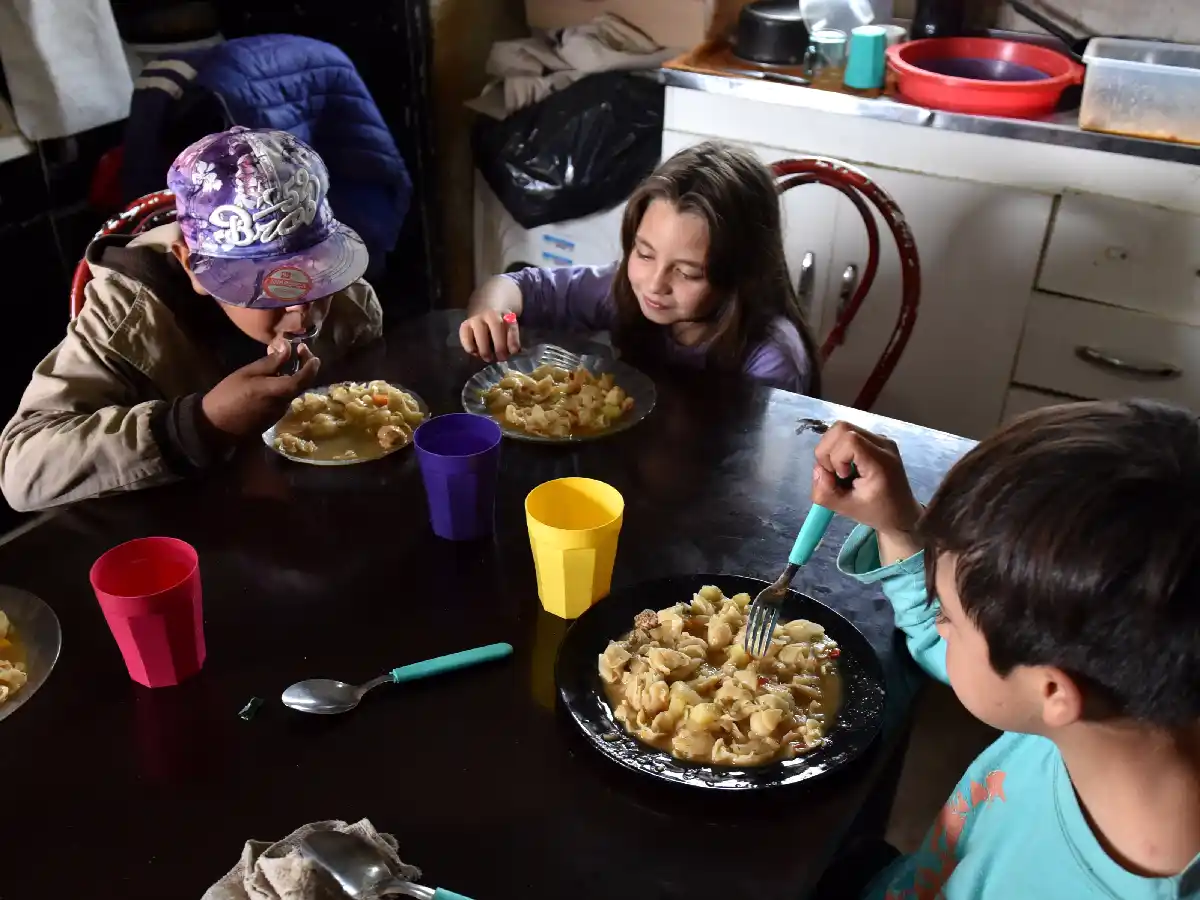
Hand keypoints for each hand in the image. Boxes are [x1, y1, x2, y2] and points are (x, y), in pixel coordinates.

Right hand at [201, 344, 320, 440]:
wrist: (215, 425)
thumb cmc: (228, 395)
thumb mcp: (248, 373)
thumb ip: (271, 362)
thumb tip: (287, 348)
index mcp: (278, 391)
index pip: (304, 378)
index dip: (310, 364)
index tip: (307, 350)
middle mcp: (284, 404)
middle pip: (300, 384)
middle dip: (302, 367)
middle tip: (297, 351)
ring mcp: (279, 413)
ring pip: (291, 391)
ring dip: (290, 377)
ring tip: (279, 362)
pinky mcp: (273, 418)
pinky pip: (282, 399)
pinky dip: (282, 387)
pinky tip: (270, 380)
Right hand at [459, 309, 520, 362]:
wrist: (484, 312)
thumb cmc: (500, 327)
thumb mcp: (508, 330)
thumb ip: (511, 339)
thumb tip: (513, 352)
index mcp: (506, 314)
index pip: (511, 325)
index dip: (513, 339)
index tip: (514, 351)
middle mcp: (491, 314)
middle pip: (496, 326)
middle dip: (500, 345)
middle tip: (502, 358)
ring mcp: (476, 318)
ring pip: (480, 331)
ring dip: (484, 348)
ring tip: (488, 358)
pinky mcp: (465, 325)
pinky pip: (465, 335)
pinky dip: (469, 345)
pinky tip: (475, 353)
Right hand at [812, 422, 922, 561]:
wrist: (901, 512)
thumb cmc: (877, 512)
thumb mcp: (846, 509)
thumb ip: (825, 492)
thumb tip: (818, 471)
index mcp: (880, 462)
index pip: (849, 439)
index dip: (836, 457)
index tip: (843, 477)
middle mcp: (882, 444)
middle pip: (841, 428)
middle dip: (827, 451)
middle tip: (835, 473)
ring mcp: (880, 439)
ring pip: (841, 428)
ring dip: (831, 449)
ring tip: (840, 470)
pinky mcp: (875, 439)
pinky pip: (847, 434)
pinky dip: (838, 449)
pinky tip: (847, 466)